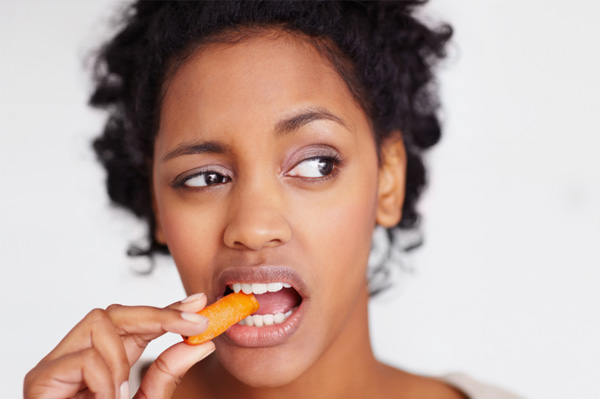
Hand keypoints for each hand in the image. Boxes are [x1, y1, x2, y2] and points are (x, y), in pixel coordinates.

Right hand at [24, 293, 214, 398]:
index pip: (136, 324)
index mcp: (107, 363)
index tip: (199, 302)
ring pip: (100, 324)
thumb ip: (167, 376)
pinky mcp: (40, 379)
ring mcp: (58, 366)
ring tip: (122, 395)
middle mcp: (80, 358)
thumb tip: (201, 344)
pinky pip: (84, 358)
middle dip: (159, 315)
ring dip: (123, 359)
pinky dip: (104, 381)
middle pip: (116, 312)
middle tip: (194, 325)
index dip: (167, 310)